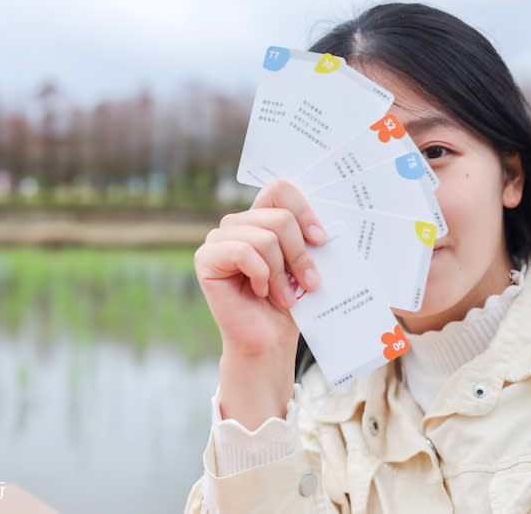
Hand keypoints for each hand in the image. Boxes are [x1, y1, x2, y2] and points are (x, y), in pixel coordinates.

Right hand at [194, 180, 325, 427]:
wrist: (269, 340)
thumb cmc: (289, 302)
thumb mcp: (305, 263)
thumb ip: (308, 238)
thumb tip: (324, 226)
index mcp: (260, 217)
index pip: (279, 190)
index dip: (303, 210)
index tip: (321, 239)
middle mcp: (238, 223)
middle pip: (278, 217)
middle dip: (300, 253)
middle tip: (309, 282)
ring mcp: (218, 239)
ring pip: (264, 237)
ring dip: (281, 271)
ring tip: (286, 295)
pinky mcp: (206, 258)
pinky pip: (243, 251)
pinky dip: (260, 274)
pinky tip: (260, 292)